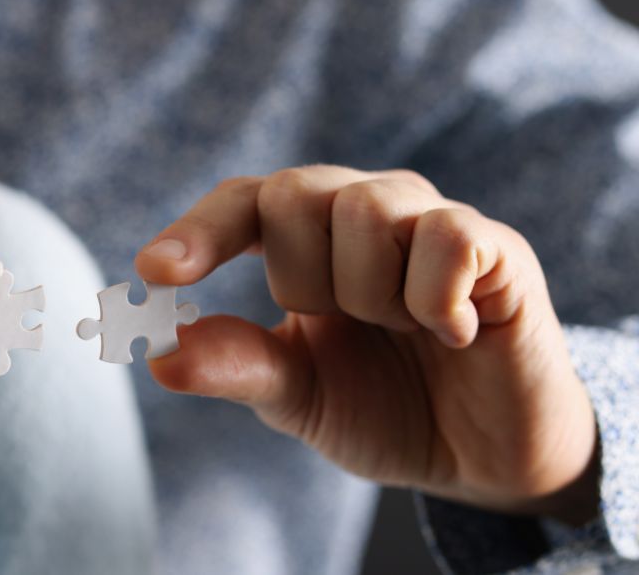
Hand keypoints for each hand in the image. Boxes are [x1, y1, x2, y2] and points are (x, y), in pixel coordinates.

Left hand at [136, 166, 598, 522]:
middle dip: (303, 280)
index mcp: (302, 237)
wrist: (481, 457)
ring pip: (365, 211)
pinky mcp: (495, 245)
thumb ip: (236, 366)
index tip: (155, 272)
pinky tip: (451, 332)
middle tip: (349, 324)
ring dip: (372, 296)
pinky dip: (433, 299)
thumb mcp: (297, 394)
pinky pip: (445, 236)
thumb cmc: (382, 407)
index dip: (197, 232)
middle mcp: (361, 207)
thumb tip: (158, 357)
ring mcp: (427, 219)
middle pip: (292, 193)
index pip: (239, 203)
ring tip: (405, 330)